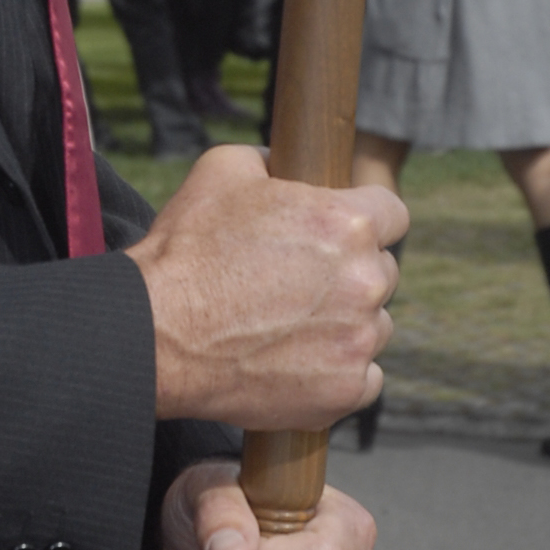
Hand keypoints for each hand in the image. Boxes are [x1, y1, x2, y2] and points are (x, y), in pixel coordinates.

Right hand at [128, 145, 405, 427]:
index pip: (393, 212)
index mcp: (347, 222)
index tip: (344, 231)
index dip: (366, 217)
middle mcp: (365, 281)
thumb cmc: (186, 248)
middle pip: (384, 271)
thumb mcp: (222, 169)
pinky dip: (337, 370)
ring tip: (290, 324)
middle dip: (350, 273)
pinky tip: (297, 360)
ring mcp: (358, 341)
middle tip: (300, 281)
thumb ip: (272, 159)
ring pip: (375, 326)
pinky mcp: (344, 390)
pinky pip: (364, 378)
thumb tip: (285, 163)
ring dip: (346, 323)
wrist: (156, 331)